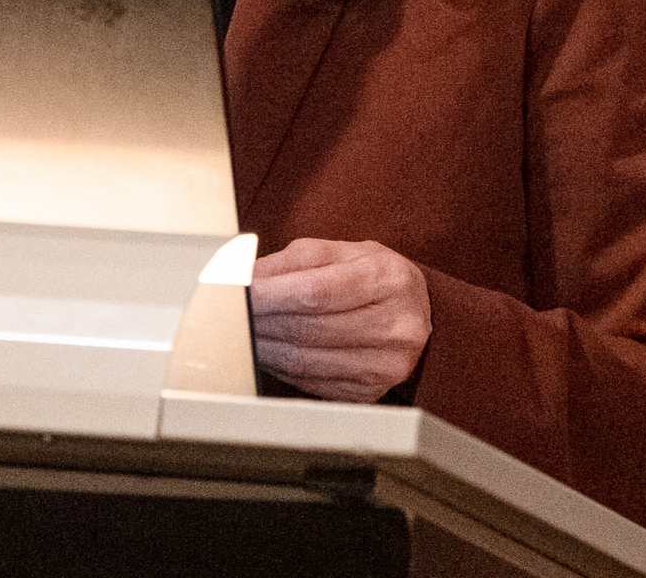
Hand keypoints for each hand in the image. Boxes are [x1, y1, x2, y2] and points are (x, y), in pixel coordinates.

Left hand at [248, 237, 431, 403]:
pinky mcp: (371, 392)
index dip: (269, 295)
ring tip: (239, 334)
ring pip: (305, 361)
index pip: (316, 291)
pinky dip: (280, 369)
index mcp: (388, 279)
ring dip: (263, 349)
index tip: (236, 294)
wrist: (418, 311)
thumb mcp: (339, 252)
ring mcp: (387, 365)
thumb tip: (243, 278)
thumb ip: (291, 262)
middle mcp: (396, 326)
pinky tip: (265, 354)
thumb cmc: (372, 276)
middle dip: (260, 322)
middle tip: (227, 316)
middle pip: (308, 329)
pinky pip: (311, 383)